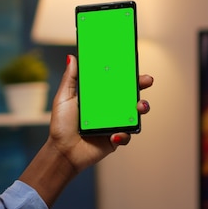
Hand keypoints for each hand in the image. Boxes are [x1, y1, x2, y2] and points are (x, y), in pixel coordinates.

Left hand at [48, 54, 152, 172]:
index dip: (125, 73)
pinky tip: (113, 135)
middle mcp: (108, 108)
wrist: (63, 151)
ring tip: (139, 107)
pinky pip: (127, 134)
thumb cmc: (61, 125)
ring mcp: (114, 123)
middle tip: (146, 80)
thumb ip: (70, 78)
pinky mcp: (116, 138)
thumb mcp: (64, 98)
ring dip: (141, 108)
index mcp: (97, 96)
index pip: (114, 81)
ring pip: (134, 113)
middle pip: (129, 94)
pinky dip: (124, 134)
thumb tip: (72, 57)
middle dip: (140, 85)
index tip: (132, 63)